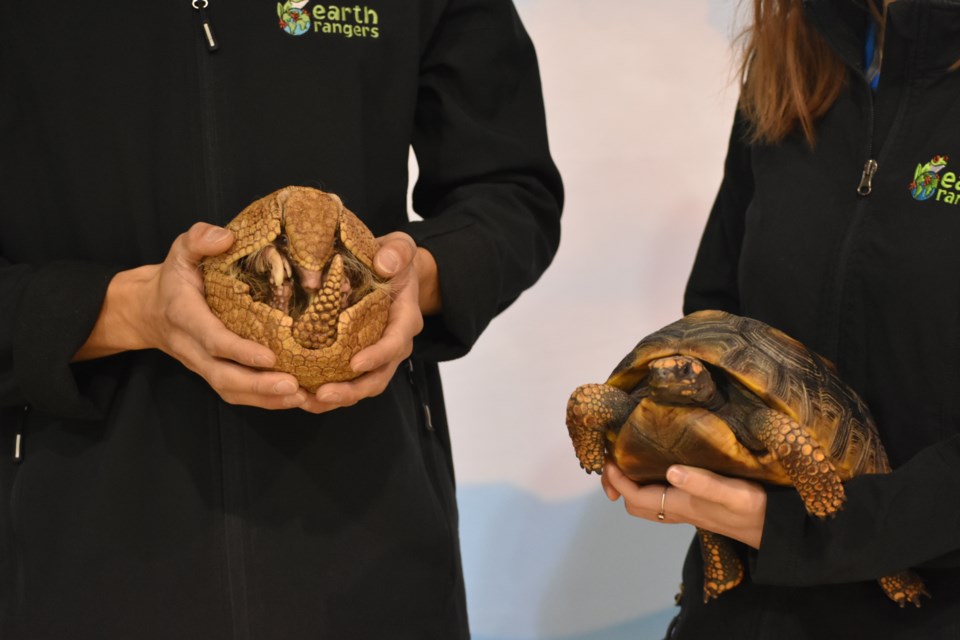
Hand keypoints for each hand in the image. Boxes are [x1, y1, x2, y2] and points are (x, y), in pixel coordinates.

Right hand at [76, 222, 309, 409]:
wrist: (147, 309)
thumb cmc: (173, 277)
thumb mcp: (179, 250)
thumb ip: (198, 239)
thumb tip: (226, 237)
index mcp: (184, 316)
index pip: (212, 339)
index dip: (238, 351)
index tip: (269, 357)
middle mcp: (192, 347)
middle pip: (222, 375)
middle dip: (257, 385)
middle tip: (293, 387)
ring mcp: (201, 364)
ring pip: (230, 390)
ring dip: (264, 399)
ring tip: (299, 397)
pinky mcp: (213, 372)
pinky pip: (235, 393)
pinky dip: (263, 401)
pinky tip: (292, 398)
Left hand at [300, 232, 430, 412]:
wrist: (394, 272)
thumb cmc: (394, 260)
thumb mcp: (400, 247)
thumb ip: (397, 252)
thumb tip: (385, 264)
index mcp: (405, 319)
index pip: (395, 342)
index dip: (377, 356)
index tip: (354, 363)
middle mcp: (394, 344)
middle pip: (378, 377)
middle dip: (352, 391)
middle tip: (323, 394)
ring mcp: (377, 355)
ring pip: (362, 386)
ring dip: (337, 399)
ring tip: (307, 403)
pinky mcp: (359, 358)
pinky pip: (348, 382)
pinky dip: (328, 393)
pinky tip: (302, 396)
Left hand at [601, 461, 766, 548]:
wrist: (777, 531)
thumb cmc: (755, 508)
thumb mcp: (731, 492)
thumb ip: (703, 482)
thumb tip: (670, 471)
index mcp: (682, 505)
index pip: (636, 498)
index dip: (617, 481)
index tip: (609, 459)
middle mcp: (681, 511)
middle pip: (637, 506)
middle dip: (619, 486)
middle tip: (614, 461)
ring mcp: (690, 512)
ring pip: (650, 505)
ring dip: (634, 488)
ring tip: (631, 463)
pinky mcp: (700, 508)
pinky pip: (665, 501)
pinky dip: (652, 487)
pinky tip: (661, 469)